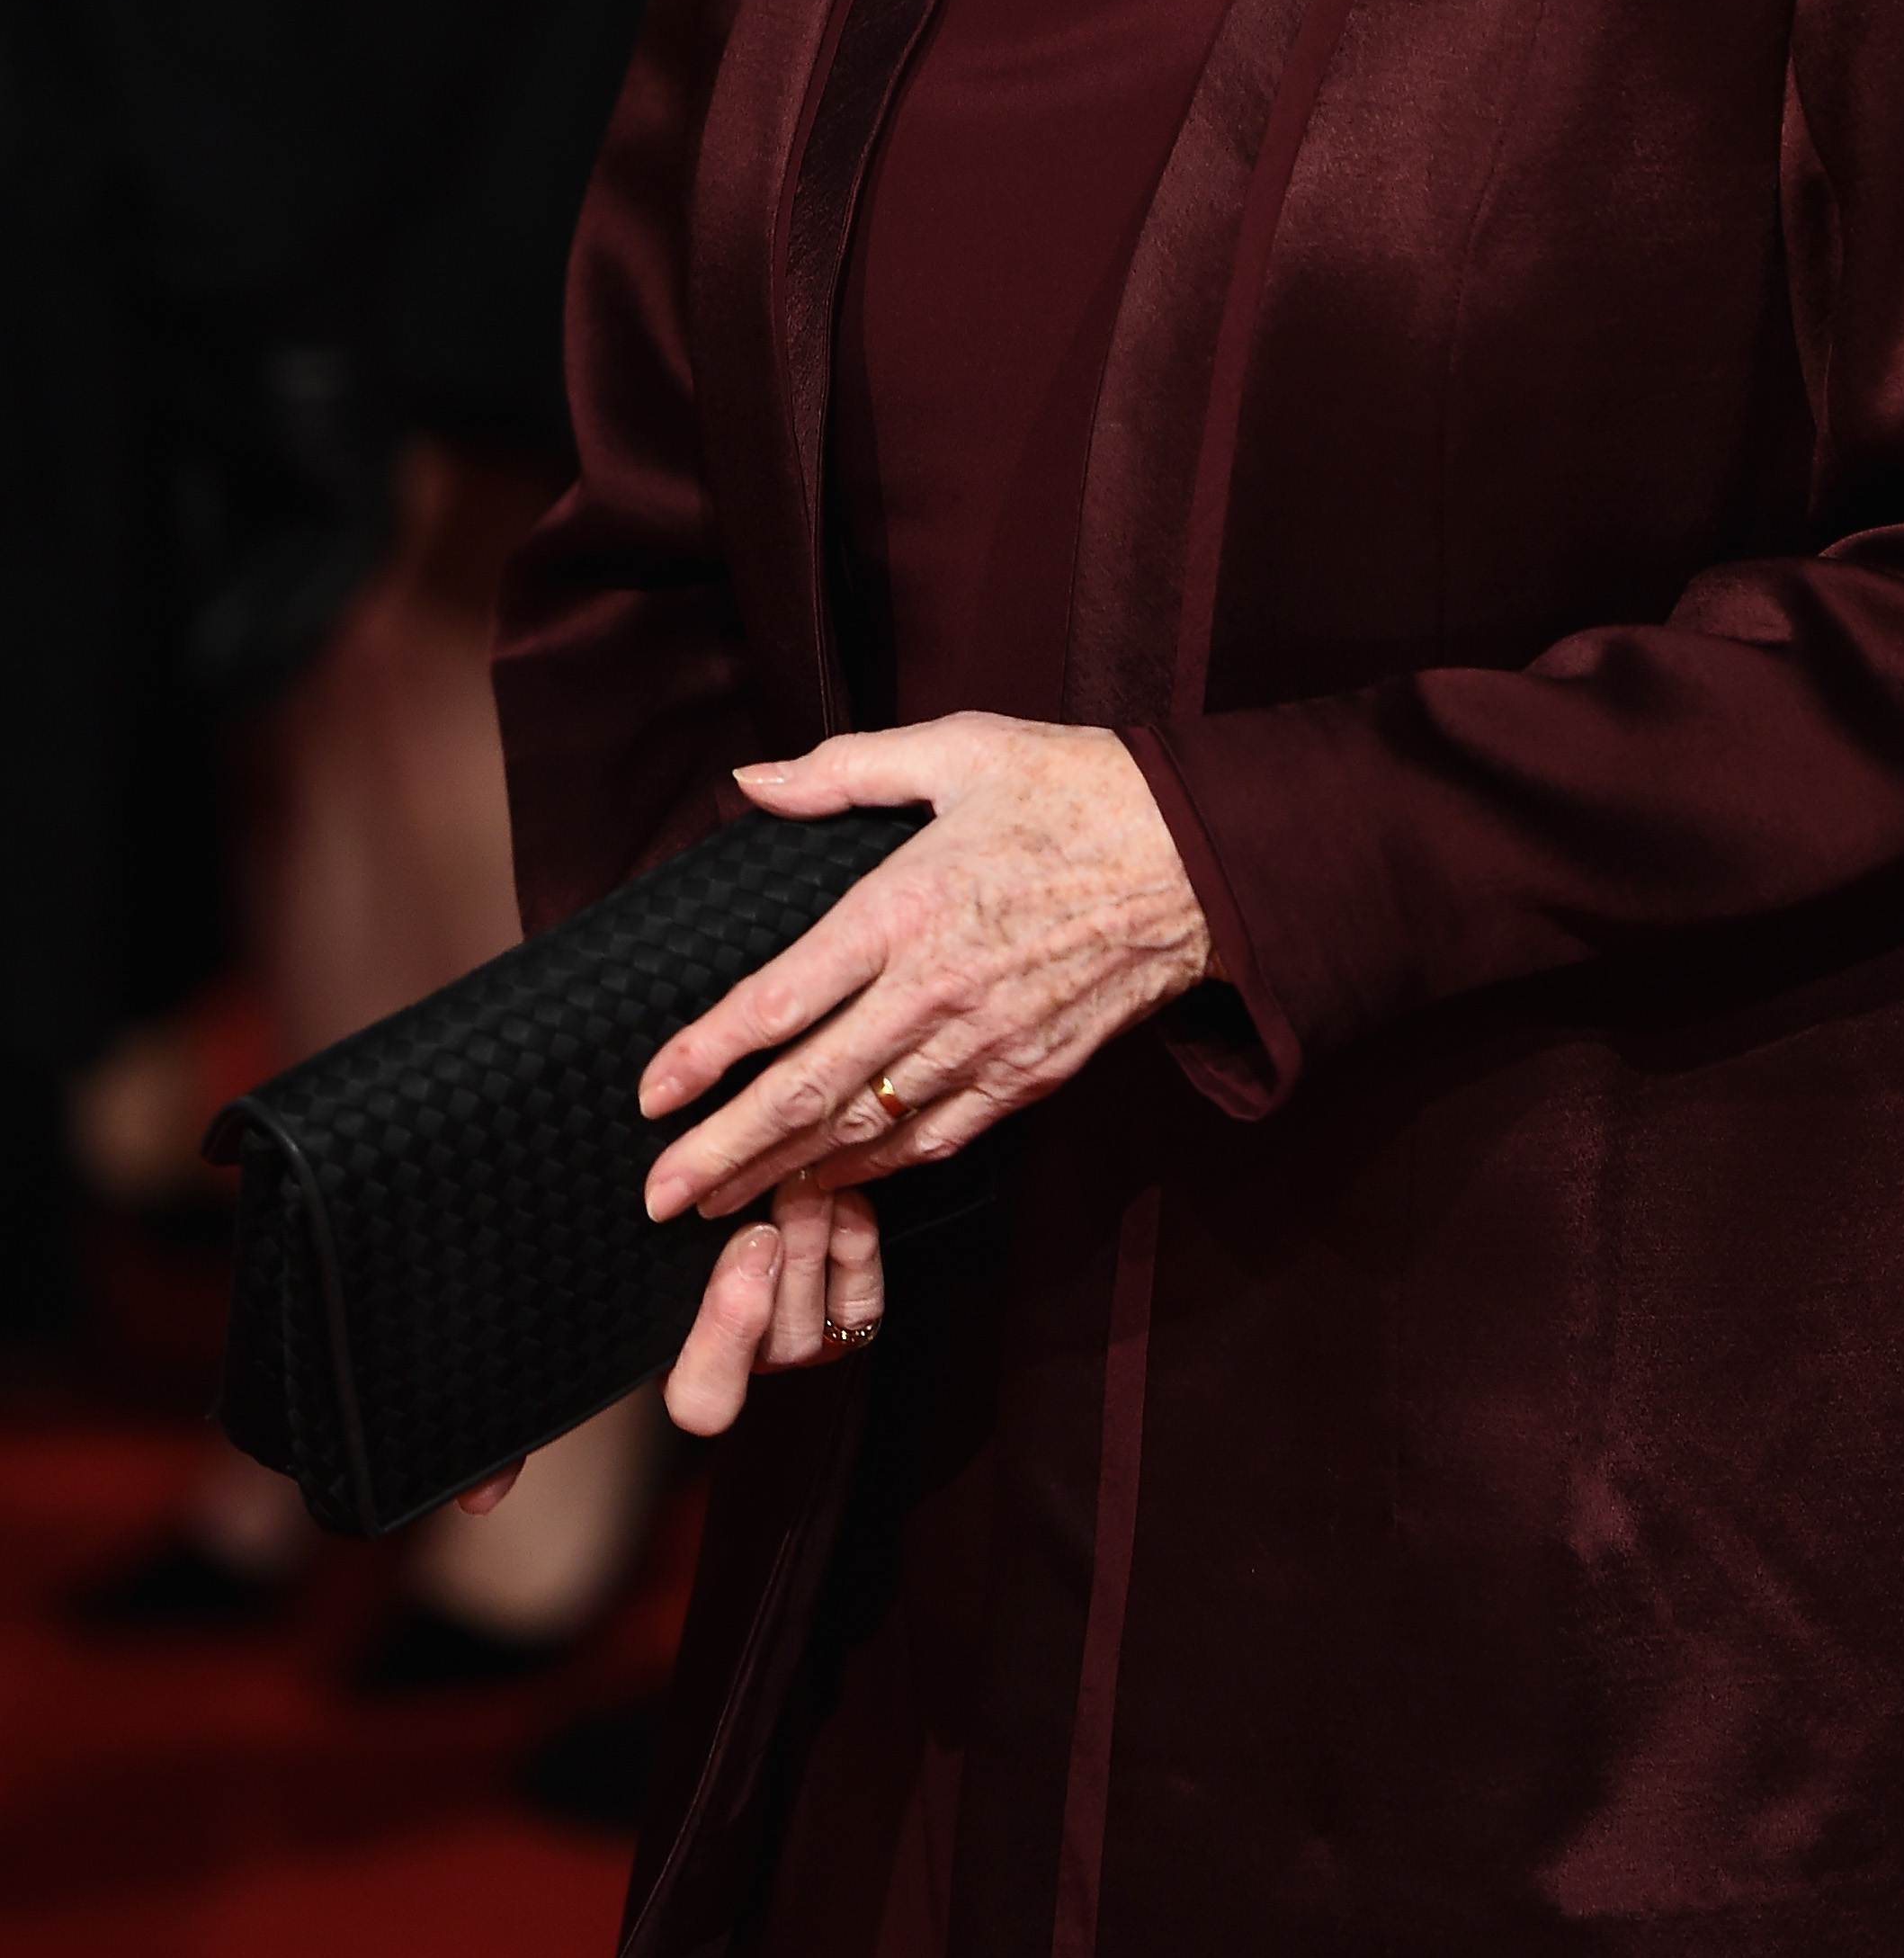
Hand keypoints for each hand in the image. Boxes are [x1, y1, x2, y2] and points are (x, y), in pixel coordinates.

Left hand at [636, 717, 1213, 1238]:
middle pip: (808, 1090)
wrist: (1200, 857)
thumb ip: (844, 769)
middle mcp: (934, 989)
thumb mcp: (958, 747)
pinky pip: (935, 1141)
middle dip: (723, 1151)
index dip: (706, 1055)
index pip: (780, 1000)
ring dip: (784, 1175)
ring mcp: (983, 1044)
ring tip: (718, 1210)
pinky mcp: (1027, 1076)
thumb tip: (750, 778)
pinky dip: (875, 1173)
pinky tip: (829, 1185)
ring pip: (866, 1130)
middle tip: (656, 1196)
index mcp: (904, 904)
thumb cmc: (1076, 790)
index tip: (649, 1095)